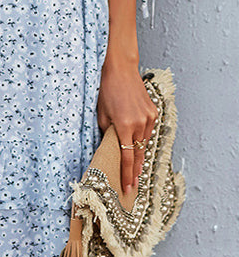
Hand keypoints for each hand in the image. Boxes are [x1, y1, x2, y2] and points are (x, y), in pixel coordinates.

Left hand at [96, 50, 158, 193]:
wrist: (121, 70)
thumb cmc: (107, 91)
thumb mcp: (101, 114)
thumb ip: (107, 133)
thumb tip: (110, 148)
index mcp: (125, 126)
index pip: (127, 157)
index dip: (127, 174)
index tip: (128, 187)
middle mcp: (140, 123)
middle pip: (139, 154)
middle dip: (135, 171)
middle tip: (133, 186)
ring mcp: (149, 117)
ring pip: (144, 142)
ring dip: (139, 154)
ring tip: (134, 169)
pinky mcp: (154, 112)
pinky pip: (148, 131)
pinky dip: (142, 137)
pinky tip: (137, 142)